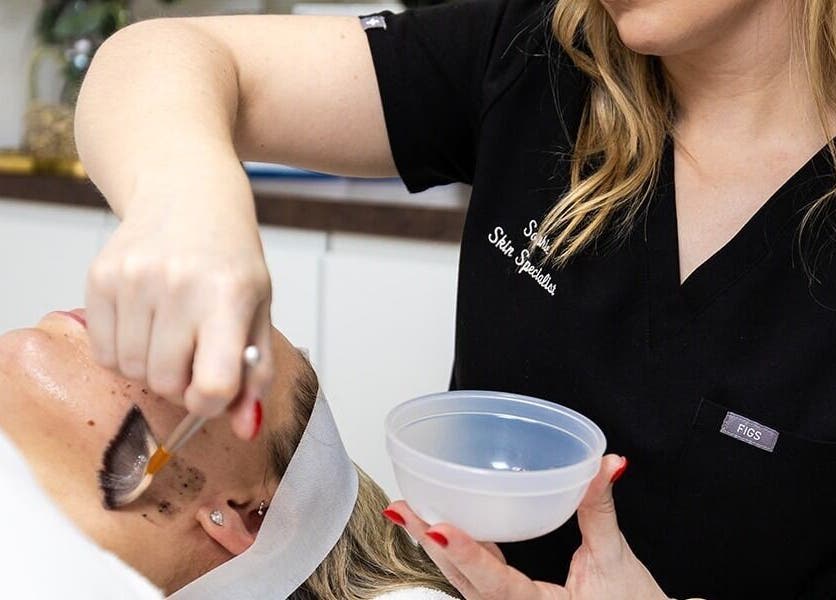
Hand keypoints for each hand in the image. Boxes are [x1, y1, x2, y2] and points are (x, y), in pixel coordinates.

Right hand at [85, 161, 273, 439]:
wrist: (186, 194)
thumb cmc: (230, 258)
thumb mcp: (259, 309)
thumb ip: (256, 373)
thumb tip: (246, 429)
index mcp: (229, 296)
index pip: (215, 383)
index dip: (213, 401)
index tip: (215, 387)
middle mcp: (179, 286)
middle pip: (167, 383)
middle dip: (182, 382)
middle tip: (194, 351)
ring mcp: (134, 279)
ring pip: (132, 371)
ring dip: (151, 367)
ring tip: (171, 331)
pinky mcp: (99, 277)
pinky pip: (102, 351)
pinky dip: (123, 350)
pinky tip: (144, 321)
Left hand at [385, 454, 667, 599]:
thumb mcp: (615, 559)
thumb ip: (600, 509)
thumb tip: (605, 465)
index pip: (495, 583)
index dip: (466, 554)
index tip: (438, 530)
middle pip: (463, 580)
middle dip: (430, 542)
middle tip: (402, 509)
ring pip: (462, 581)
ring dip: (435, 547)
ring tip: (408, 513)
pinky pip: (474, 579)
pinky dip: (456, 552)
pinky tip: (440, 527)